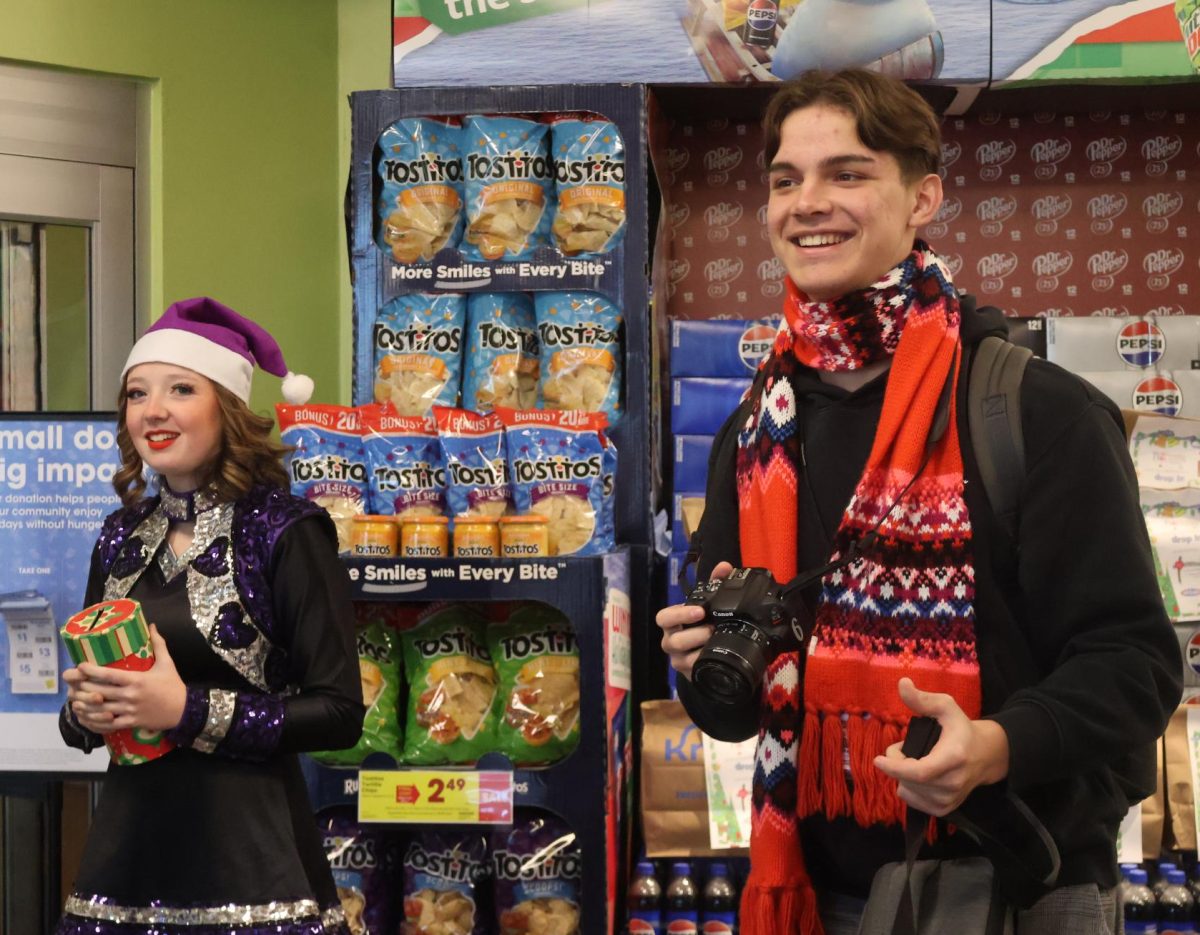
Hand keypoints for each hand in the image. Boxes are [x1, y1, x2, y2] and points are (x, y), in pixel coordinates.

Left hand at [65, 625, 186, 732]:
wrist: (184, 710)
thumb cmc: (173, 685)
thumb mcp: (167, 663)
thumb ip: (158, 644)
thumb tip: (152, 625)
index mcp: (137, 679)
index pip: (108, 674)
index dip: (91, 670)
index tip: (80, 665)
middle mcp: (130, 695)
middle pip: (99, 691)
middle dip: (82, 686)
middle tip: (71, 681)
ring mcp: (129, 710)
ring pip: (100, 709)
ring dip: (85, 704)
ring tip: (74, 699)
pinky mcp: (131, 722)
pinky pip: (108, 724)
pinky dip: (95, 721)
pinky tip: (86, 717)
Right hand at [656, 561, 732, 679]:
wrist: (710, 652)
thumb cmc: (704, 623)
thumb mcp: (709, 603)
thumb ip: (716, 583)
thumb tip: (724, 566)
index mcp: (673, 622)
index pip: (663, 617)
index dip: (679, 614)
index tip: (699, 611)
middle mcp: (672, 641)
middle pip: (673, 640)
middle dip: (694, 634)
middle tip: (712, 629)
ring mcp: (678, 660)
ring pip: (682, 659)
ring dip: (700, 650)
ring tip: (716, 642)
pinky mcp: (689, 674)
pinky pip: (693, 672)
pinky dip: (705, 664)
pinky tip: (718, 658)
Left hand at [872, 677, 1009, 816]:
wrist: (986, 756)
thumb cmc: (961, 729)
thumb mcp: (945, 707)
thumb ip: (922, 699)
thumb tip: (902, 683)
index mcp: (953, 758)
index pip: (920, 772)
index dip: (896, 768)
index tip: (878, 759)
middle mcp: (953, 783)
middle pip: (910, 781)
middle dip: (896, 763)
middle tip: (903, 748)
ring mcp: (950, 799)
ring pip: (908, 791)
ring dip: (902, 776)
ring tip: (914, 760)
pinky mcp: (945, 809)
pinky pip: (913, 802)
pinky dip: (908, 787)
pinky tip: (917, 776)